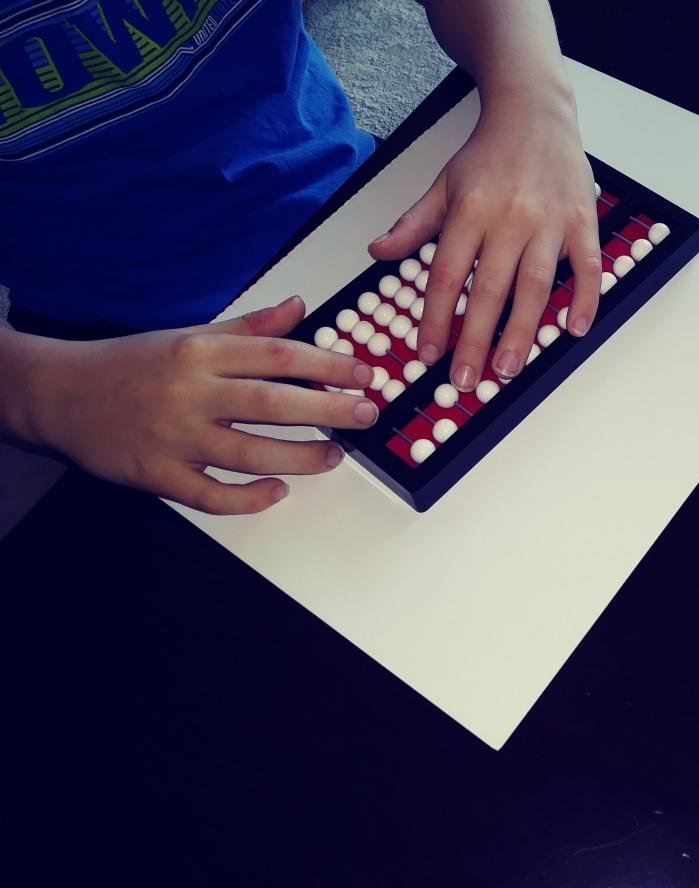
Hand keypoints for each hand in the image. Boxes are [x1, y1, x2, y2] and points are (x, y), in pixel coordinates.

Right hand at [29, 296, 378, 514]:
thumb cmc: (132, 363)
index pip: (278, 356)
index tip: (364, 374)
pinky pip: (211, 494)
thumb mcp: (191, 334)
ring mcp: (174, 436)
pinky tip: (277, 491)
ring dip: (300, 457)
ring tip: (334, 456)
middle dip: (328, 411)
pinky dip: (248, 498)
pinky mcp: (157, 474)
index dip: (328, 365)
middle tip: (366, 415)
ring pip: (249, 452)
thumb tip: (298, 306)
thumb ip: (250, 327)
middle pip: (273, 403)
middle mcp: (191, 392)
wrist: (59, 393)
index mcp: (201, 352)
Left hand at [368, 87, 601, 390]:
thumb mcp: (443, 183)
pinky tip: (574, 329)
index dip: (437, 320)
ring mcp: (549, 222)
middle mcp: (509, 219)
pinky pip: (588, 266)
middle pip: (490, 290)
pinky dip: (585, 298)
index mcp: (469, 211)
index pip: (448, 277)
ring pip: (536, 286)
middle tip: (467, 379)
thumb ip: (414, 223)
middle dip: (476, 340)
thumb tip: (379, 253)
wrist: (535, 110)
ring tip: (510, 368)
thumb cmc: (489, 152)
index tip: (430, 354)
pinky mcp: (582, 221)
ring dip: (523, 332)